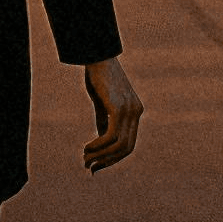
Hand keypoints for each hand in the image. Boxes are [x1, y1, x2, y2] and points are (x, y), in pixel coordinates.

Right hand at [82, 57, 142, 172]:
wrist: (97, 55)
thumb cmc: (98, 76)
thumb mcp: (102, 102)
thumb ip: (104, 121)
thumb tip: (101, 142)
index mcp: (136, 110)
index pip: (129, 143)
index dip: (114, 157)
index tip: (98, 164)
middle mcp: (136, 112)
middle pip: (126, 148)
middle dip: (108, 161)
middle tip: (90, 166)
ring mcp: (129, 110)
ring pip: (119, 145)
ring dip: (101, 155)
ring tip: (86, 159)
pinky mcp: (119, 108)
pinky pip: (111, 136)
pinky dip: (99, 145)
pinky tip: (88, 147)